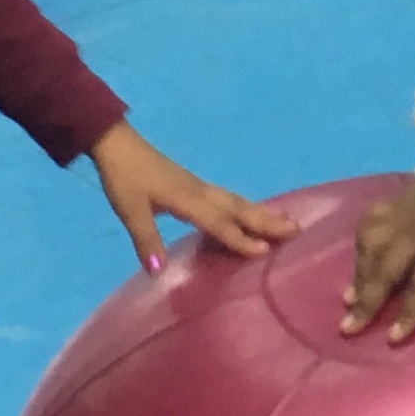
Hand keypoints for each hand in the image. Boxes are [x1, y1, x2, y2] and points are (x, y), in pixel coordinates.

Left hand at [90, 120, 297, 271]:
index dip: (241, 238)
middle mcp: (200, 192)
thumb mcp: (129, 210)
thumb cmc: (123, 177)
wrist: (117, 144)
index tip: (266, 251)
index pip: (220, 223)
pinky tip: (251, 212)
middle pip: (239, 209)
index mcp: (188, 200)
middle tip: (298, 230)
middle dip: (268, 221)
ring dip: (262, 213)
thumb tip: (158, 271)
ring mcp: (200, 187)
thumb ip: (146, 240)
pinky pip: (228, 199)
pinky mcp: (195, 185)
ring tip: (288, 220)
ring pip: (237, 202)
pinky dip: (246, 207)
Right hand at [343, 180, 414, 343]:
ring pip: (370, 249)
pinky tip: (357, 256)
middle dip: (367, 303)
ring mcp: (399, 218)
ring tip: (348, 299)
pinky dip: (360, 241)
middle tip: (348, 329)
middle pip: (385, 273)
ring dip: (358, 275)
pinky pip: (368, 223)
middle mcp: (413, 234)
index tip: (393, 339)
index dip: (408, 313)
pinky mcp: (393, 203)